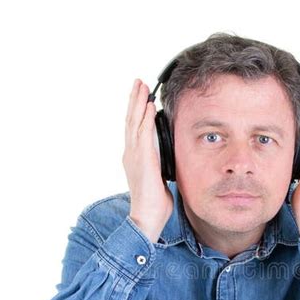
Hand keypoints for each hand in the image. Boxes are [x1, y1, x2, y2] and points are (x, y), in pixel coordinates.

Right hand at [123, 79, 173, 241]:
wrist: (147, 217)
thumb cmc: (154, 203)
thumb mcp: (159, 178)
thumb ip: (161, 165)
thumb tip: (168, 160)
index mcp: (135, 158)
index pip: (134, 128)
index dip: (137, 111)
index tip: (142, 96)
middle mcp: (131, 154)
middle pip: (131, 120)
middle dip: (134, 100)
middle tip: (138, 82)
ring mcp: (135, 156)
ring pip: (134, 123)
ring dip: (138, 103)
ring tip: (141, 86)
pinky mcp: (143, 160)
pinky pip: (144, 135)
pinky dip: (145, 119)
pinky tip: (149, 107)